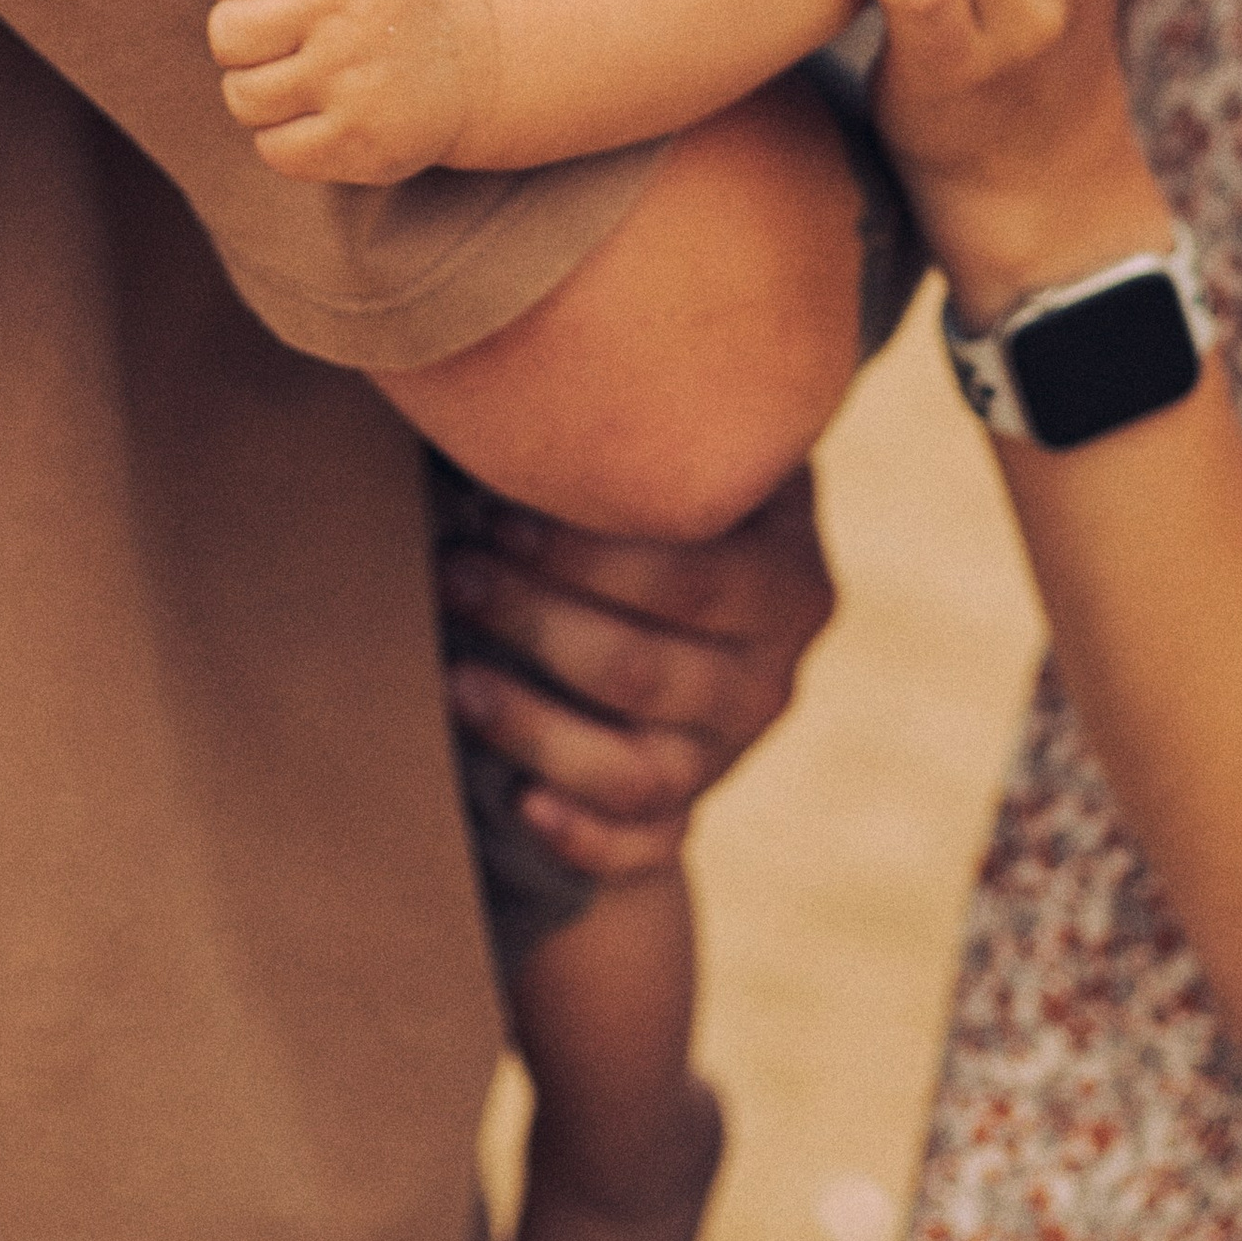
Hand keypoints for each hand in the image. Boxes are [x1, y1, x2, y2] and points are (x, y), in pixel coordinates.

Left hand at [202, 0, 500, 185]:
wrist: (483, 55)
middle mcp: (350, 15)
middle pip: (227, 35)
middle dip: (241, 38)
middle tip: (282, 36)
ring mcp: (357, 83)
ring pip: (243, 96)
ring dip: (262, 91)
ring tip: (304, 74)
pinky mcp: (362, 142)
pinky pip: (272, 149)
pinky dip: (286, 138)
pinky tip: (322, 113)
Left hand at [439, 467, 835, 878]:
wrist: (707, 606)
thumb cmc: (667, 510)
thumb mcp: (696, 464)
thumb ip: (652, 442)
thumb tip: (531, 391)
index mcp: (789, 583)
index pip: (691, 580)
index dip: (585, 555)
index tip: (492, 511)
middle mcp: (771, 680)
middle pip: (643, 671)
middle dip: (533, 621)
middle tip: (452, 572)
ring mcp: (729, 758)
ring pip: (634, 770)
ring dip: (533, 728)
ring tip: (453, 679)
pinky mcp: (687, 815)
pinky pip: (641, 849)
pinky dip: (582, 836)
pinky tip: (520, 805)